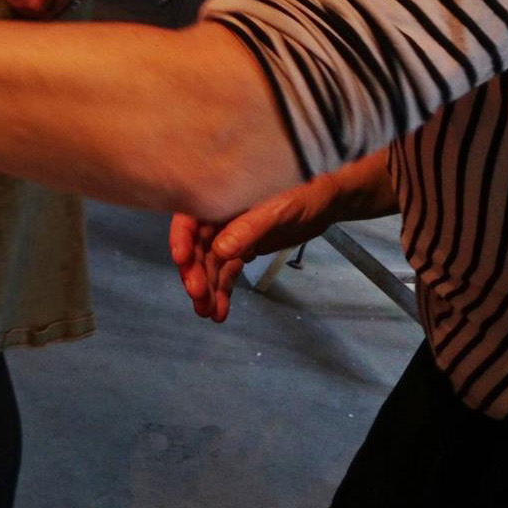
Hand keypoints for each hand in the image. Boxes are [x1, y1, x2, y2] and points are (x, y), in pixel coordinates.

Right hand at [168, 175, 342, 322]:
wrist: (326, 202)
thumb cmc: (302, 194)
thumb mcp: (277, 210)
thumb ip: (248, 228)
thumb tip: (219, 251)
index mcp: (220, 198)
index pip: (191, 217)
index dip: (181, 238)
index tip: (181, 262)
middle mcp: (219, 216)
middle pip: (198, 247)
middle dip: (196, 273)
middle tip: (199, 298)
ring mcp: (230, 233)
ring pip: (212, 264)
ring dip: (208, 288)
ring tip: (209, 314)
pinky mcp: (244, 247)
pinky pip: (228, 271)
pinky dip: (223, 290)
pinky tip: (221, 310)